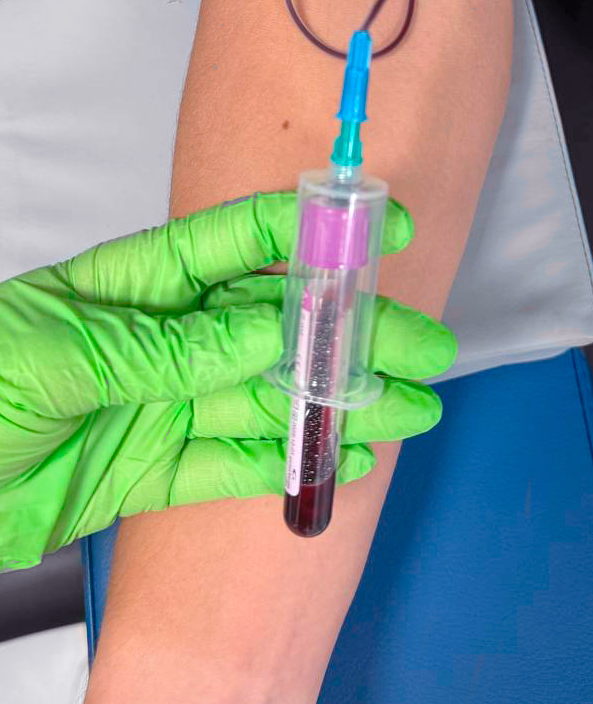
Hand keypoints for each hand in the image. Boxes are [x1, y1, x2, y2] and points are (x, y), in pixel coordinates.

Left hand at [0, 192, 455, 569]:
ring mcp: (159, 404)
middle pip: (274, 328)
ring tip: (411, 411)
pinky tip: (345, 460)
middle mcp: (160, 338)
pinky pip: (232, 466)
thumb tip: (265, 336)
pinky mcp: (149, 471)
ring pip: (267, 401)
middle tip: (425, 350)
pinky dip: (289, 465)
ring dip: (339, 406)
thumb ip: (162, 351)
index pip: (238, 243)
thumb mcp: (56, 356)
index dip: (314, 232)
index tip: (383, 232)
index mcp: (135, 284)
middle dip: (351, 335)